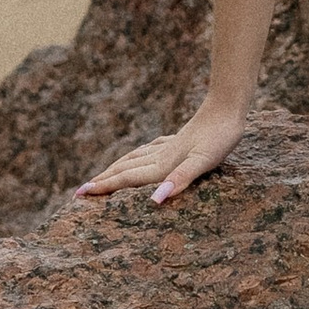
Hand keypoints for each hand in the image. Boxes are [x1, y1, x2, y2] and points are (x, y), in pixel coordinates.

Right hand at [75, 102, 245, 206]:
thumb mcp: (202, 162)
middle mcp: (161, 155)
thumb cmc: (218, 138)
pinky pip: (150, 150)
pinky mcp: (179, 140)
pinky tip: (142, 153)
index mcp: (162, 164)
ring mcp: (169, 146)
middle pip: (124, 168)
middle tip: (81, 191)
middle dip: (102, 180)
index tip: (80, 195)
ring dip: (116, 168)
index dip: (103, 187)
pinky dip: (138, 156)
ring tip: (103, 174)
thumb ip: (179, 180)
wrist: (228, 107)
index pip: (126, 178)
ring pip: (135, 158)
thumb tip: (154, 201)